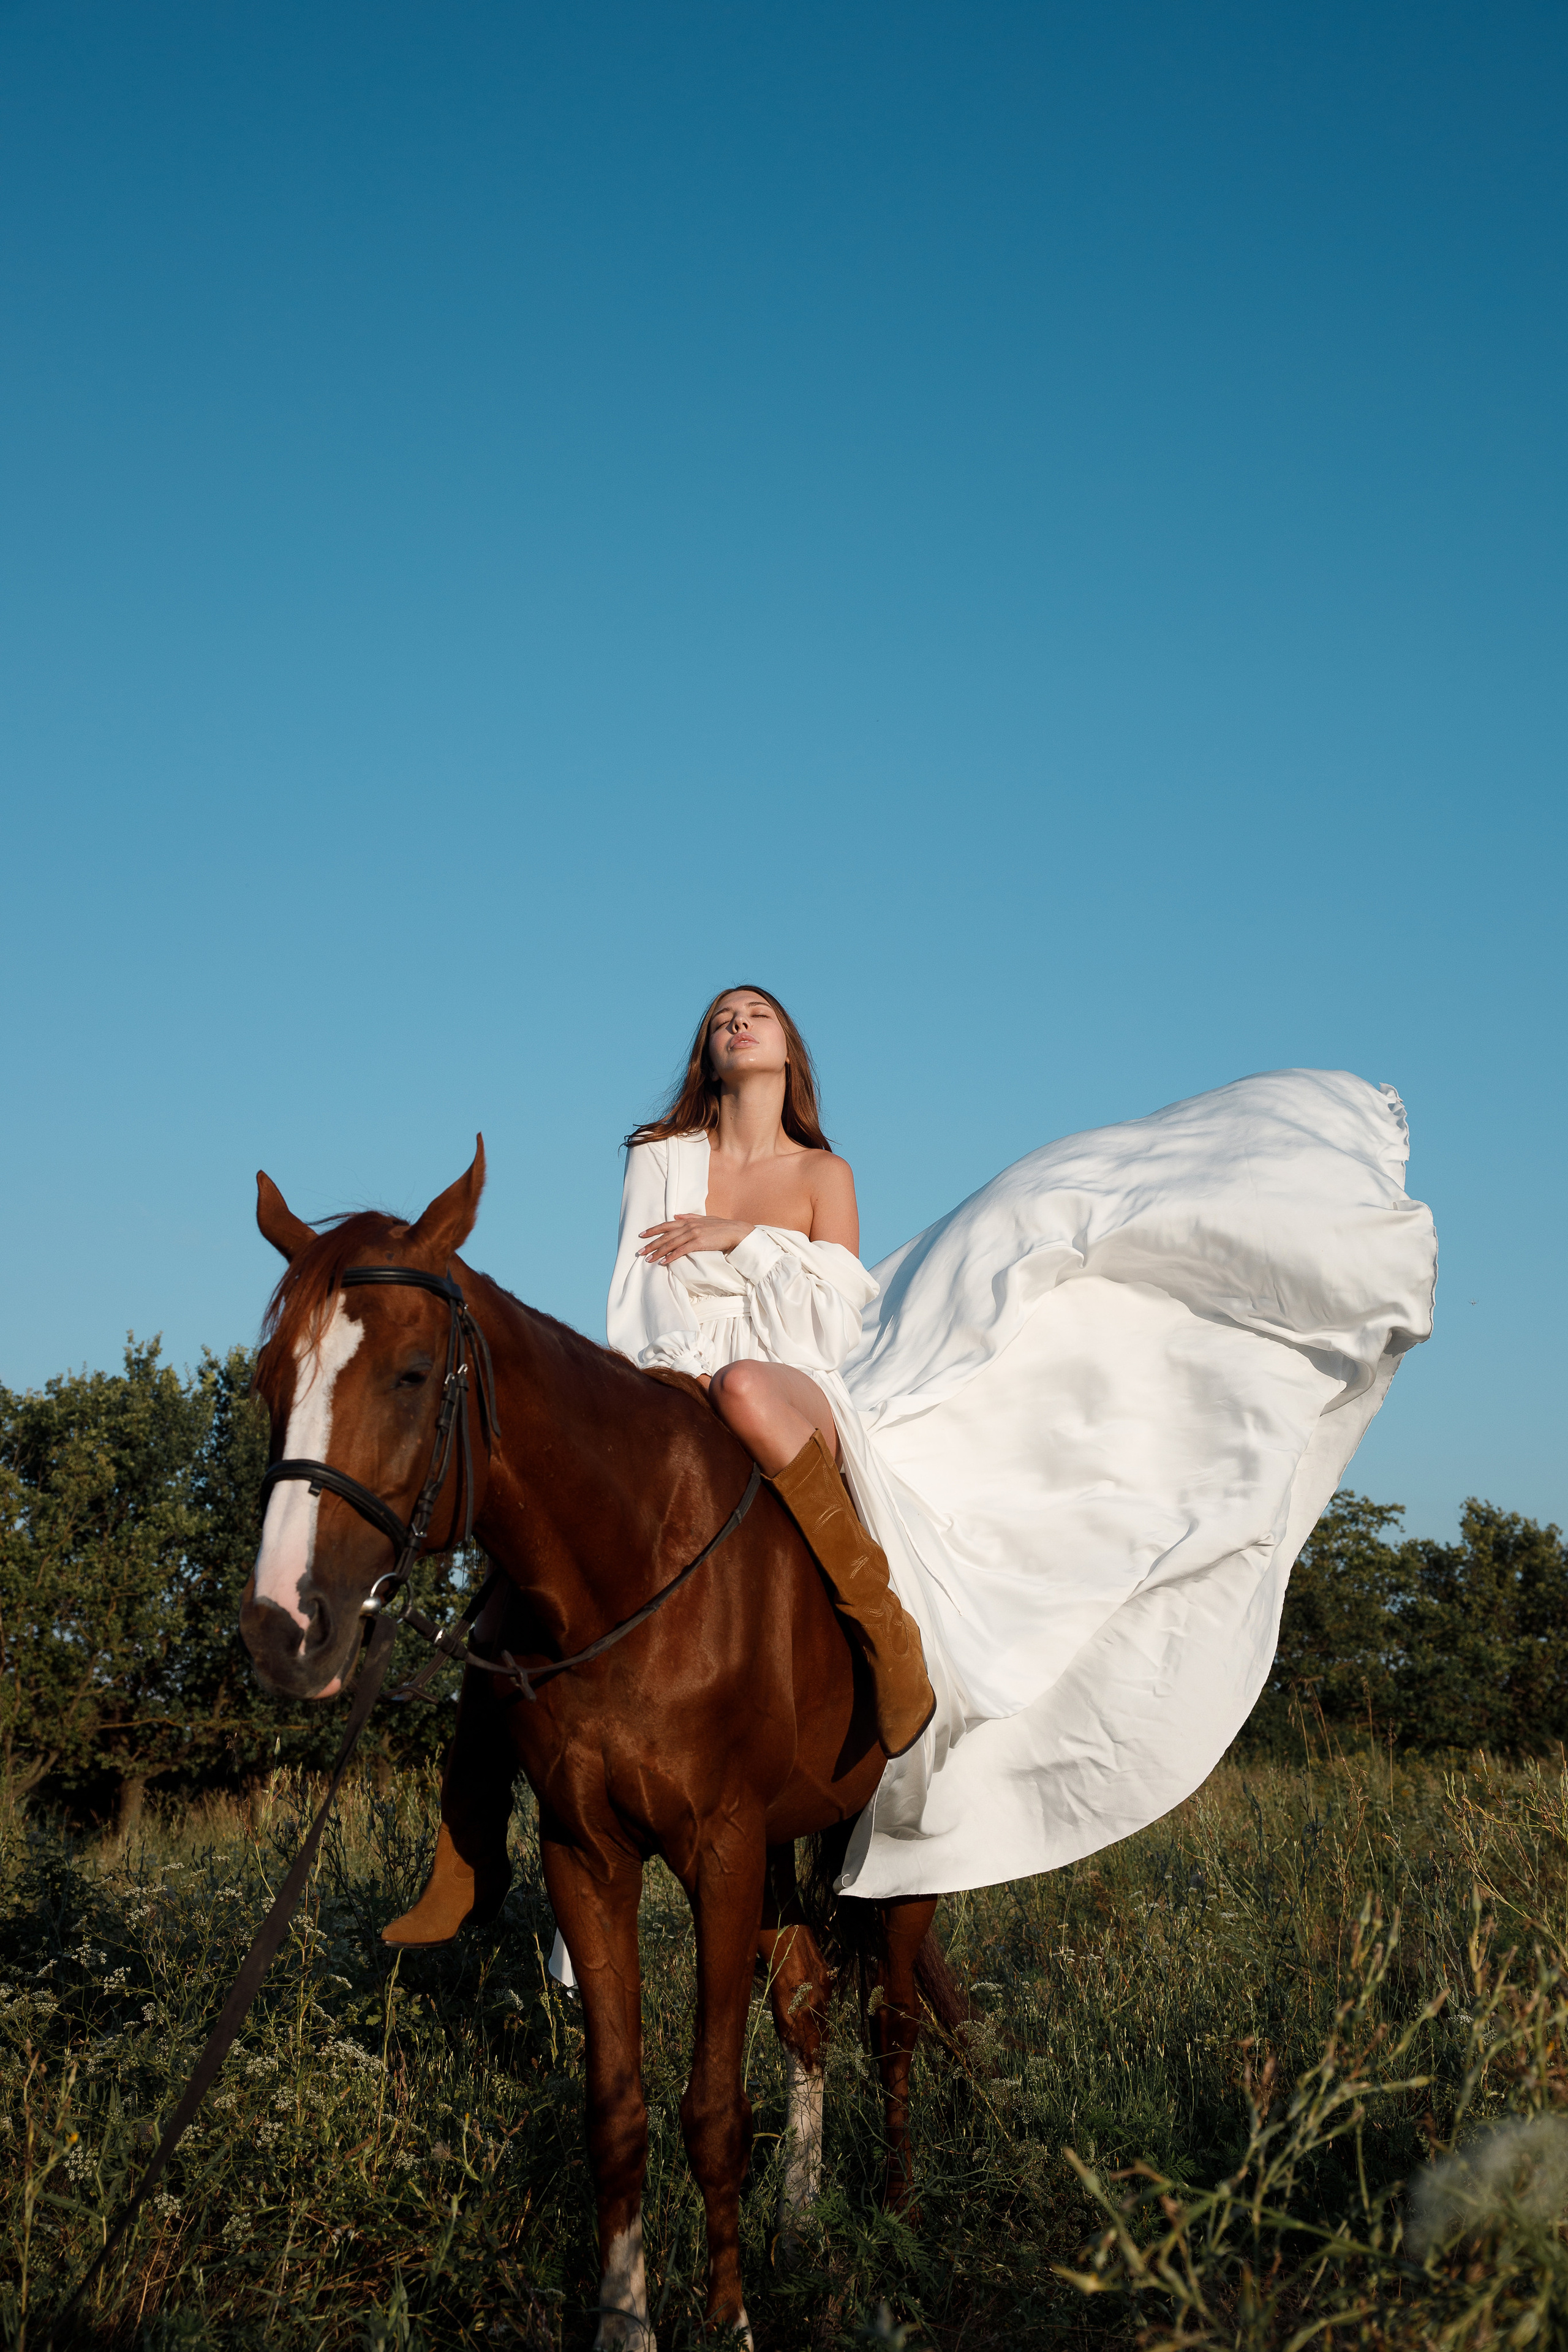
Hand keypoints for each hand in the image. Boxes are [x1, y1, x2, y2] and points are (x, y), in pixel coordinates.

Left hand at [639, 1216, 754, 1266]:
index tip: (642, 1235)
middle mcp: (688, 1226)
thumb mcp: (704, 1219)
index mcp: (688, 1221)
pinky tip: (663, 1262)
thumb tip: (676, 1216)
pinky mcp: (699, 1243)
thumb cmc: (721, 1227)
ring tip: (649, 1259)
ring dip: (658, 1252)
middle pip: (665, 1235)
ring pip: (671, 1244)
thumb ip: (689, 1217)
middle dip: (651, 1243)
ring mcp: (693, 1234)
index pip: (666, 1225)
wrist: (735, 1231)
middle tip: (640, 1251)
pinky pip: (681, 1251)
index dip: (653, 1230)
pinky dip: (671, 1256)